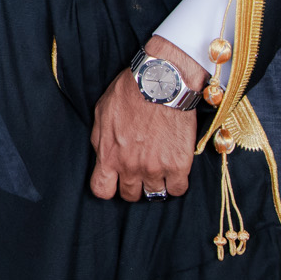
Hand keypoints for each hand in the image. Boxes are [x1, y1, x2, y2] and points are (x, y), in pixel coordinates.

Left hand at [89, 35, 204, 200]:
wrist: (161, 84)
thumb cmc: (129, 93)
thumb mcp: (101, 114)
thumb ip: (101, 141)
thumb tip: (103, 156)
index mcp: (108, 156)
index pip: (102, 190)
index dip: (108, 187)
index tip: (114, 181)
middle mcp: (130, 167)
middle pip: (130, 195)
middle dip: (133, 185)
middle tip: (139, 171)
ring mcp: (156, 168)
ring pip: (155, 194)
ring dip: (155, 183)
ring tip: (158, 169)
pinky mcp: (179, 165)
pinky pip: (178, 189)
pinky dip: (176, 183)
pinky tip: (174, 171)